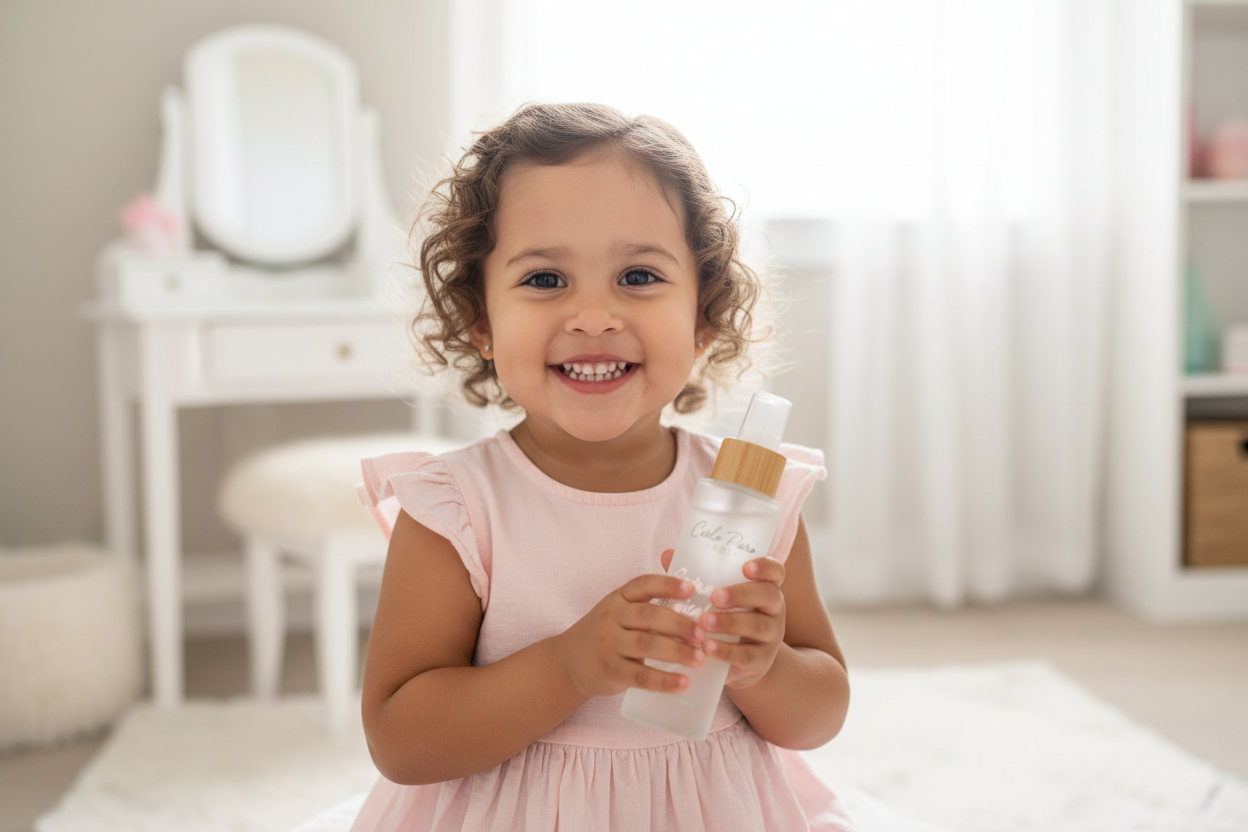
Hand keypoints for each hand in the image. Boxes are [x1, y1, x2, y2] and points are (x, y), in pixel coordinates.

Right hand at [555, 569, 707, 700]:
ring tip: (700, 658)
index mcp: (618, 598)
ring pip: (646, 645)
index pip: (643, 585)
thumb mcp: (618, 611)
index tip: (691, 589)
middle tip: (703, 633)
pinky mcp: (611, 671)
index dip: (667, 585)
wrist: (569, 662)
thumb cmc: (605, 633)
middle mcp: (611, 618)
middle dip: (679, 624)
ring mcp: (609, 645)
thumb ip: (647, 605)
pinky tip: (683, 682)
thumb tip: (693, 604)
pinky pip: (640, 676)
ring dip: (677, 651)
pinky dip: (664, 680)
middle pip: (649, 616)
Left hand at [698, 557, 786, 689]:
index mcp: (764, 587)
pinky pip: (747, 655)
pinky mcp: (761, 661)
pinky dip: (726, 651)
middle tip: (714, 597)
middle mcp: (773, 609)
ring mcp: (771, 636)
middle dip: (741, 594)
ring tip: (704, 622)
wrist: (737, 663)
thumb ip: (696, 576)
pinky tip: (706, 647)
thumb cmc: (723, 619)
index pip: (775, 571)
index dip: (764, 567)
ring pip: (759, 626)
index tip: (745, 567)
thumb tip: (668, 554)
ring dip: (730, 622)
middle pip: (768, 595)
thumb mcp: (714, 598)